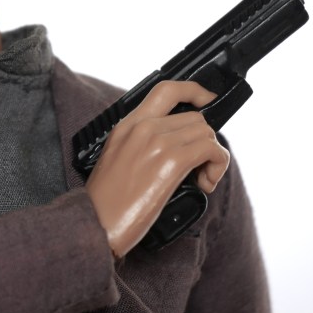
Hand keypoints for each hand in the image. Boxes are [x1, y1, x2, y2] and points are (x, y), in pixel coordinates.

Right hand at [85, 80, 229, 257]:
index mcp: (127, 125)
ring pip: (206, 133)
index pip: (166, 90)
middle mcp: (143, 127)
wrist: (95, 222)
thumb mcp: (115, 159)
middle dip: (205, 141)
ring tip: (201, 180)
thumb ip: (139, 144)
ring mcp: (158, 141)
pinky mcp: (172, 161)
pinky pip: (212, 150)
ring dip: (212, 157)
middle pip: (195, 117)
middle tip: (199, 169)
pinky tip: (204, 185)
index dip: (194, 90)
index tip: (207, 100)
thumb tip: (172, 147)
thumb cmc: (104, 202)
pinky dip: (217, 167)